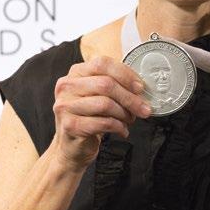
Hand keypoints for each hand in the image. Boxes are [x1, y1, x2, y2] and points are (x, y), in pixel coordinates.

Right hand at [51, 55, 151, 171]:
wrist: (72, 145)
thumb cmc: (89, 117)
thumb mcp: (98, 95)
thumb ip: (114, 85)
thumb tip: (140, 88)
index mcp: (76, 73)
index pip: (102, 63)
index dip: (125, 74)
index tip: (140, 87)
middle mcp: (67, 86)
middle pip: (106, 84)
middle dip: (130, 98)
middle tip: (143, 109)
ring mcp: (66, 106)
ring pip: (105, 104)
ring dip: (124, 114)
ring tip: (130, 120)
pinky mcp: (70, 125)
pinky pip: (103, 123)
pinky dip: (118, 127)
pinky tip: (122, 130)